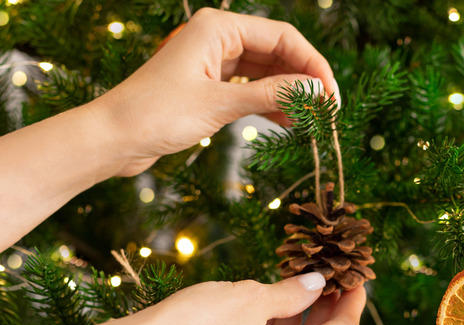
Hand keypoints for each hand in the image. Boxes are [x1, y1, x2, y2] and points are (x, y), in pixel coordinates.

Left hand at [91, 8, 339, 176]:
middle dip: (304, 80)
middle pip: (278, 53)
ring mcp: (215, 62)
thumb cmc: (156, 113)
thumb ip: (272, 94)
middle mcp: (219, 38)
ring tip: (310, 120)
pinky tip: (288, 122)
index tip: (331, 95)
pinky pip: (252, 89)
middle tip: (326, 111)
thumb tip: (316, 91)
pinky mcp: (211, 85)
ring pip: (267, 72)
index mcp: (219, 27)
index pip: (283, 37)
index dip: (313, 65)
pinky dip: (271, 104)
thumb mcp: (220, 104)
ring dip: (290, 95)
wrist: (114, 139)